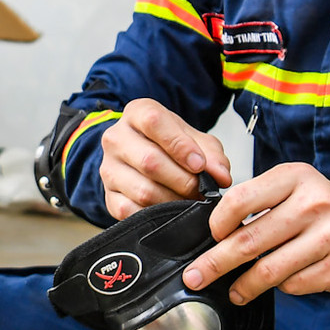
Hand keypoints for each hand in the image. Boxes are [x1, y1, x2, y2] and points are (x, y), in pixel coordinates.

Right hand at [98, 98, 234, 220]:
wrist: (146, 159)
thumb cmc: (171, 146)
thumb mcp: (196, 141)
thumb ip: (212, 155)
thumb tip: (220, 176)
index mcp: (137, 113)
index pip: (154, 123)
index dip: (180, 145)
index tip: (199, 164)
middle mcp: (116, 138)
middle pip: (150, 161)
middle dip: (183, 180)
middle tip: (199, 189)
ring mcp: (108, 168)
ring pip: (143, 191)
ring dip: (173, 201)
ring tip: (188, 200)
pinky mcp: (108, 196)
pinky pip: (132, 212)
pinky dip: (157, 216)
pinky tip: (169, 211)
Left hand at [182, 162, 329, 301]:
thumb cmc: (326, 211)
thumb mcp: (295, 188)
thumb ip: (260, 200)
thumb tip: (216, 229)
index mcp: (296, 177)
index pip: (240, 200)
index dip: (218, 223)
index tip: (211, 235)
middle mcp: (314, 204)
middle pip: (249, 241)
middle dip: (215, 263)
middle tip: (195, 276)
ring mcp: (329, 237)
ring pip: (268, 270)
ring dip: (243, 285)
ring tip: (233, 291)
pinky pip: (292, 285)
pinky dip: (279, 288)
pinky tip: (278, 284)